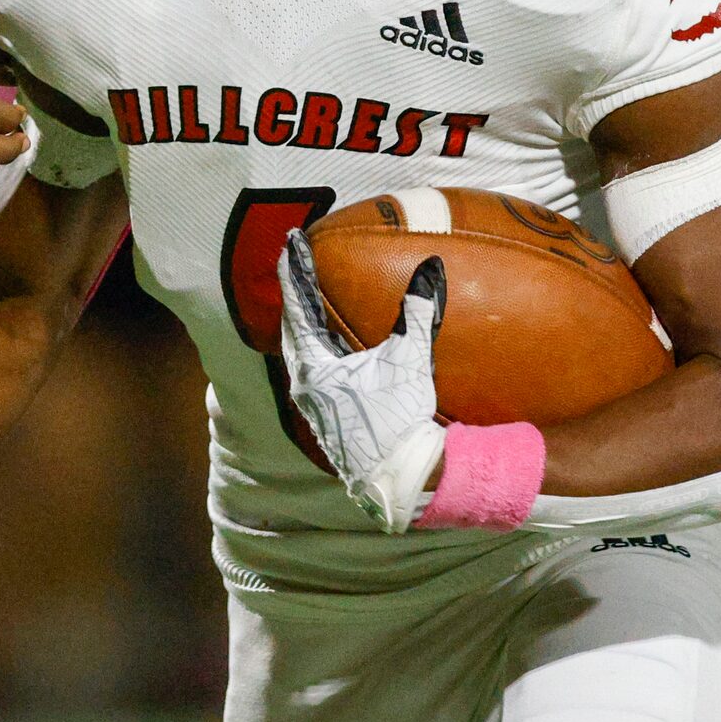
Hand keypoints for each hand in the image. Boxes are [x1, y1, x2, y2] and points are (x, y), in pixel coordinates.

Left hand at [278, 234, 447, 530]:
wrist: (400, 476)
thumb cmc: (399, 418)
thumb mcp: (409, 359)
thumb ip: (416, 311)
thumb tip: (430, 268)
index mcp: (314, 369)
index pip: (297, 308)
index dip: (294, 273)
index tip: (290, 245)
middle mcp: (304, 386)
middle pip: (290, 330)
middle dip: (294, 297)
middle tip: (295, 267)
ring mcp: (312, 406)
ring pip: (298, 354)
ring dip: (301, 325)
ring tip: (308, 303)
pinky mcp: (325, 418)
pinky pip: (310, 372)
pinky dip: (313, 349)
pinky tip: (327, 349)